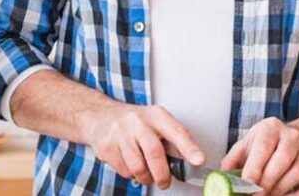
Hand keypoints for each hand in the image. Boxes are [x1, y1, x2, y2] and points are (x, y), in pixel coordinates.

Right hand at [82, 103, 204, 189]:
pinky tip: (129, 163)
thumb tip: (192, 160)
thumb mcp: (155, 123)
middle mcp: (137, 121)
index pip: (176, 131)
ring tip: (146, 174)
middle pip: (155, 153)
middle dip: (162, 175)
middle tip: (164, 182)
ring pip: (138, 167)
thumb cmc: (134, 123)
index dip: (188, 147)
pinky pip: (124, 171)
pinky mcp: (107, 146)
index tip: (199, 160)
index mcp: (155, 115)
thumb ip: (173, 140)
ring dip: (146, 178)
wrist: (100, 116)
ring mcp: (120, 132)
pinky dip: (130, 174)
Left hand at [221, 117, 298, 195]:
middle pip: (281, 161)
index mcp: (270, 128)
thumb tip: (220, 177)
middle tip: (256, 195)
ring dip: (280, 190)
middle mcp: (292, 136)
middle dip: (266, 183)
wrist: (294, 139)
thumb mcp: (246, 145)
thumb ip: (233, 161)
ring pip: (296, 173)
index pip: (263, 149)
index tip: (246, 185)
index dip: (254, 170)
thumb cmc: (265, 145)